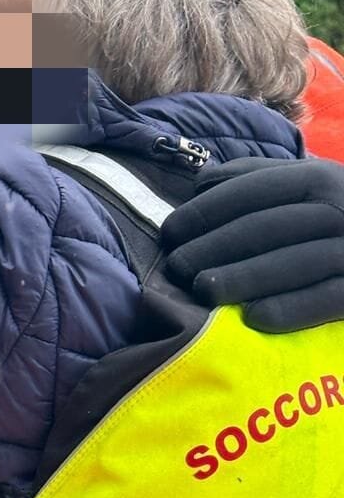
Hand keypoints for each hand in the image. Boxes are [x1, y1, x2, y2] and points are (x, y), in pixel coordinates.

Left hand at [160, 156, 343, 331]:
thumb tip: (201, 181)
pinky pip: (330, 297)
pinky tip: (254, 319)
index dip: (208, 210)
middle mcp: (343, 208)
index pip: (256, 191)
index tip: (171, 232)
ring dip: (245, 276)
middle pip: (268, 227)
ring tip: (203, 291)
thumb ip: (259, 179)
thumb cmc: (339, 218)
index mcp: (322, 179)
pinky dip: (292, 308)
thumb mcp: (310, 186)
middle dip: (216, 246)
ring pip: (295, 261)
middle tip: (178, 267)